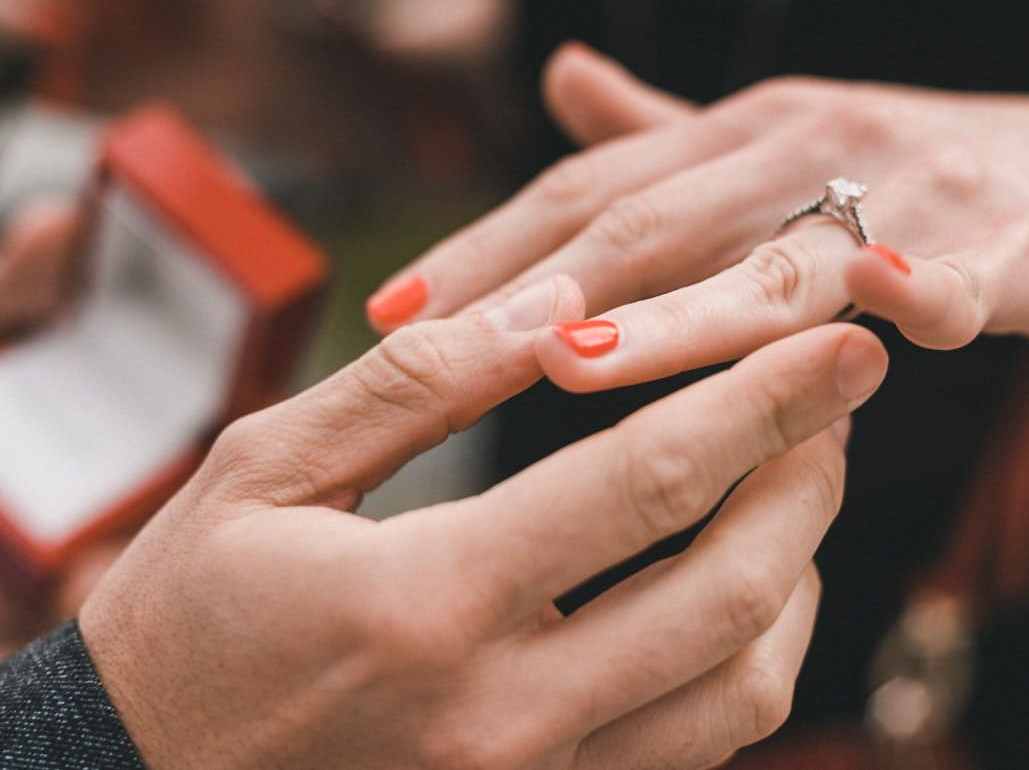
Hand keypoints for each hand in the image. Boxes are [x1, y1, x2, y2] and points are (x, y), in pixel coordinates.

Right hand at [80, 278, 887, 769]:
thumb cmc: (184, 617)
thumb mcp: (266, 469)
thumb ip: (416, 383)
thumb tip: (557, 304)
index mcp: (429, 602)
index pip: (648, 482)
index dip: (764, 398)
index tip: (843, 338)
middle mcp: (503, 714)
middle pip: (733, 593)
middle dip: (810, 478)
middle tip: (833, 398)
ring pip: (742, 690)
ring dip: (797, 575)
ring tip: (794, 482)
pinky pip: (693, 747)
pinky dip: (746, 657)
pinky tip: (734, 584)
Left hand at [369, 45, 1028, 388]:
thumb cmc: (923, 186)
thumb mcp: (787, 152)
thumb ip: (673, 130)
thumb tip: (559, 75)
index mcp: (742, 135)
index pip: (590, 196)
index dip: (484, 251)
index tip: (389, 318)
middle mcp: (807, 146)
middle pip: (655, 223)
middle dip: (534, 289)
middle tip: (436, 355)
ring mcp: (909, 188)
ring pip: (779, 258)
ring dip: (677, 313)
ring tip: (573, 359)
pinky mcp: (1014, 237)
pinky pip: (962, 270)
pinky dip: (924, 289)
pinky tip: (887, 317)